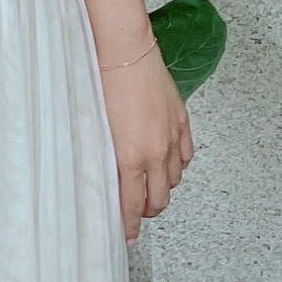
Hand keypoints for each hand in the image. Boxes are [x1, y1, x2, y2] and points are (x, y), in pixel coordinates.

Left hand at [100, 48, 193, 242]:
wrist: (123, 47)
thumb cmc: (102, 78)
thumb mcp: (96, 125)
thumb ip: (105, 156)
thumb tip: (105, 176)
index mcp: (131, 156)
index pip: (133, 206)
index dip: (129, 225)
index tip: (125, 234)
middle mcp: (156, 151)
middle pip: (159, 199)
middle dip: (146, 210)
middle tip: (135, 210)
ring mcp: (172, 136)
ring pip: (175, 180)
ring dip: (162, 187)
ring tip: (149, 185)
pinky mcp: (181, 120)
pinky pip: (186, 156)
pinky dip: (177, 164)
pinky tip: (167, 161)